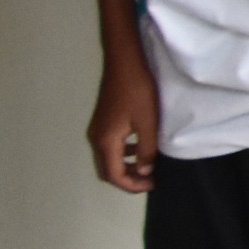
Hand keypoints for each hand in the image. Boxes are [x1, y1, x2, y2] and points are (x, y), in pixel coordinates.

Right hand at [86, 58, 158, 193]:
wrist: (124, 63)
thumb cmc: (137, 91)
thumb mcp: (147, 123)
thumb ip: (146, 150)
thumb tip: (144, 172)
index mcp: (105, 141)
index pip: (114, 175)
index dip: (132, 185)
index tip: (152, 184)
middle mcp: (96, 138)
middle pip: (107, 170)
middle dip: (127, 179)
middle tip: (149, 179)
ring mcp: (97, 129)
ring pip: (107, 159)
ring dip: (125, 167)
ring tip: (148, 166)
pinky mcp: (102, 122)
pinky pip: (109, 146)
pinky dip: (123, 154)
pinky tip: (139, 148)